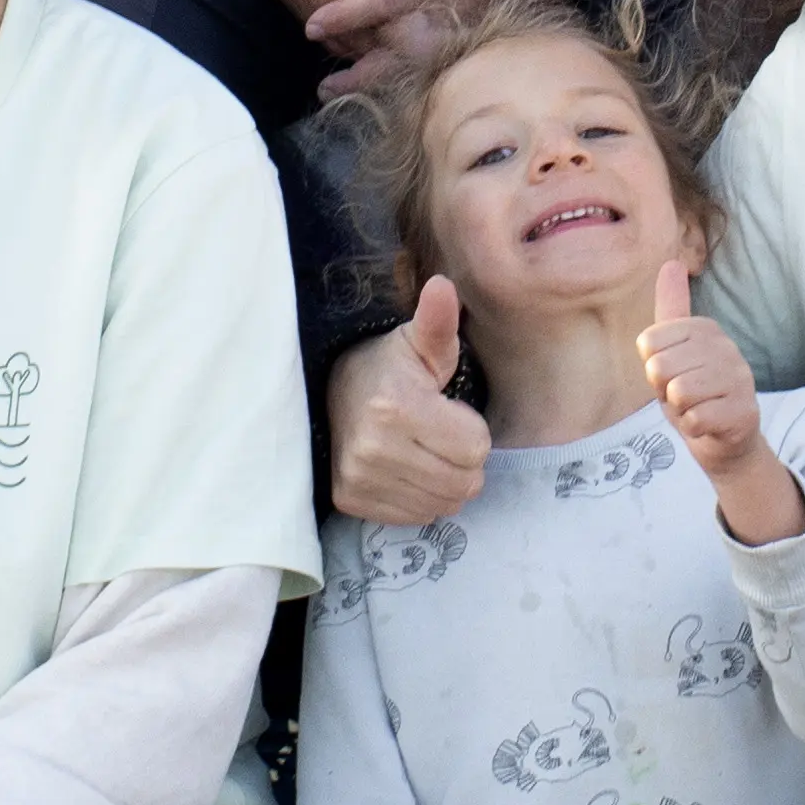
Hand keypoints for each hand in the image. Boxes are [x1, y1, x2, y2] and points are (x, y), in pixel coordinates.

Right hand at [326, 288, 492, 525]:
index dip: (472, 430)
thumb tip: (443, 287)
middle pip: (464, 482)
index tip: (450, 413)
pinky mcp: (350, 501)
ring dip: (446, 483)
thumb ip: (437, 322)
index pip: (476, 448)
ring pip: (444, 504)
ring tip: (426, 453)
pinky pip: (415, 517)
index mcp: (397, 406)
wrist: (328, 394)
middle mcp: (374, 448)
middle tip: (442, 436)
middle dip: (464, 461)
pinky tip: (407, 471)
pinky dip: (421, 499)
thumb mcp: (416, 342)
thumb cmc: (385, 367)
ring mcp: (359, 479)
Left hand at [642, 259, 804, 544]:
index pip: (649, 344)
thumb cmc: (692, 393)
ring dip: (680, 410)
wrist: (724, 441)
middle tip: (683, 396)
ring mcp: (740, 378)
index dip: (652, 368)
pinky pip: (696, 419)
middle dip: (664, 391)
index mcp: (705, 328)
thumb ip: (671, 308)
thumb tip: (672, 263)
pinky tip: (708, 424)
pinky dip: (694, 427)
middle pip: (661, 368)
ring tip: (696, 408)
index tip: (671, 375)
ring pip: (679, 393)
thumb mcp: (673, 351)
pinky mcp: (744, 411)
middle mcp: (726, 347)